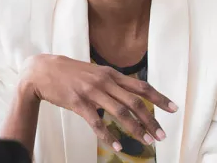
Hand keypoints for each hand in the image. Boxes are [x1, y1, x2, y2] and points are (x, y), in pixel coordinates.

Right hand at [20, 54, 177, 151]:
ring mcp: (92, 92)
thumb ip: (112, 81)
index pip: (141, 86)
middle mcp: (105, 81)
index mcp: (111, 74)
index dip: (159, 97)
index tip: (173, 108)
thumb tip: (130, 93)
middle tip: (161, 135)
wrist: (43, 70)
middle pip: (135, 102)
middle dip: (151, 119)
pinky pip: (97, 122)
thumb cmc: (71, 72)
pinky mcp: (78, 103)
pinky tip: (117, 145)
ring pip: (120, 112)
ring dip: (136, 128)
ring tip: (147, 141)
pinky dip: (108, 135)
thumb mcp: (95, 72)